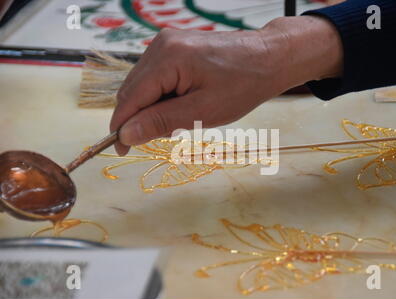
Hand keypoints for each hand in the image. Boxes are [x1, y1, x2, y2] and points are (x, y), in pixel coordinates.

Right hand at [110, 16, 342, 154]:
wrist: (269, 58)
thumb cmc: (242, 85)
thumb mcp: (202, 111)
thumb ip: (161, 122)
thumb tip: (126, 135)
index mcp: (167, 58)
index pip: (129, 98)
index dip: (121, 126)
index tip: (120, 150)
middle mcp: (161, 45)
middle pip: (132, 90)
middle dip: (139, 118)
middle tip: (160, 138)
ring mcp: (167, 43)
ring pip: (143, 85)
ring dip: (152, 108)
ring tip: (180, 120)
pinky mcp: (175, 46)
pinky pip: (156, 76)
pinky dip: (162, 96)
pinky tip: (180, 105)